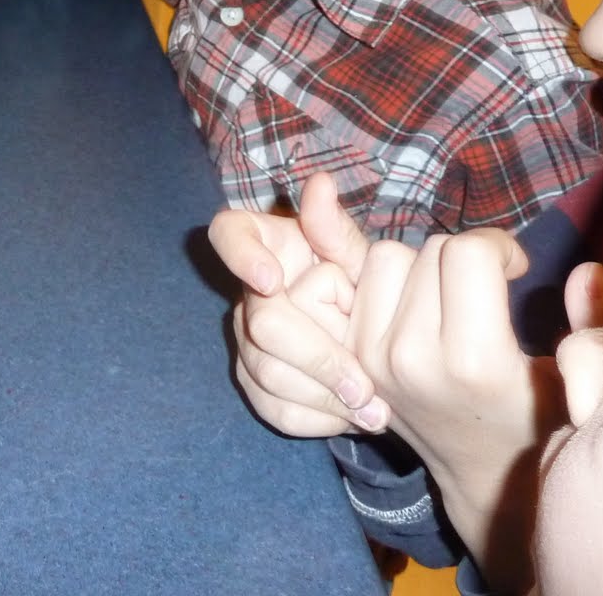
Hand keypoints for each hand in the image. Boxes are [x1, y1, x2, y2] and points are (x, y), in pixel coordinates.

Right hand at [209, 174, 388, 435]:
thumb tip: (320, 184)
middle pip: (262, 323)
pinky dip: (314, 418)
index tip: (272, 278)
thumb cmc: (363, 287)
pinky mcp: (253, 379)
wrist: (375, 338)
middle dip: (319, 357)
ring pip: (266, 372)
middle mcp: (245, 290)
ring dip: (324, 396)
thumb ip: (337, 229)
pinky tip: (348, 416)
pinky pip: (272, 406)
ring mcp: (244, 337)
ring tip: (372, 408)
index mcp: (262, 244)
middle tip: (366, 386)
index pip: (227, 234)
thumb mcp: (359, 259)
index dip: (241, 257)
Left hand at [347, 229, 563, 594]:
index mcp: (472, 359)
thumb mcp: (577, 382)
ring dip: (421, 266)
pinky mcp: (351, 354)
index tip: (514, 270)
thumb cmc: (539, 423)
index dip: (498, 247)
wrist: (484, 477)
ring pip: (387, 256)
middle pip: (430, 248)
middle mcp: (411, 355)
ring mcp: (372, 355)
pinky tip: (417, 308)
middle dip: (464, 256)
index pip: (466, 252)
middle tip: (484, 288)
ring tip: (449, 297)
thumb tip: (585, 270)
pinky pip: (360, 280)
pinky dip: (389, 282)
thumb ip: (593, 328)